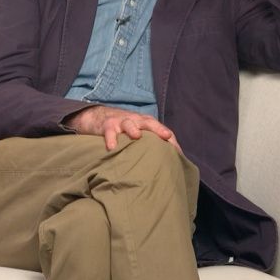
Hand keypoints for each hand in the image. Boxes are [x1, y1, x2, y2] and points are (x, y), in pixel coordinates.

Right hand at [66, 105, 180, 151]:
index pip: (163, 130)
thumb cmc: (125, 129)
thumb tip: (170, 163)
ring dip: (133, 129)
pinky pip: (110, 132)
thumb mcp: (140, 132)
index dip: (171, 140)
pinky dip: (111, 139)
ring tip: (136, 136)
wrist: (100, 116)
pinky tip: (112, 147)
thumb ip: (152, 144)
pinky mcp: (107, 126)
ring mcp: (121, 122)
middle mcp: (136, 121)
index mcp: (147, 123)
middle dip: (158, 129)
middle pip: (149, 123)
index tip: (179, 153)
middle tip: (165, 136)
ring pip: (129, 124)